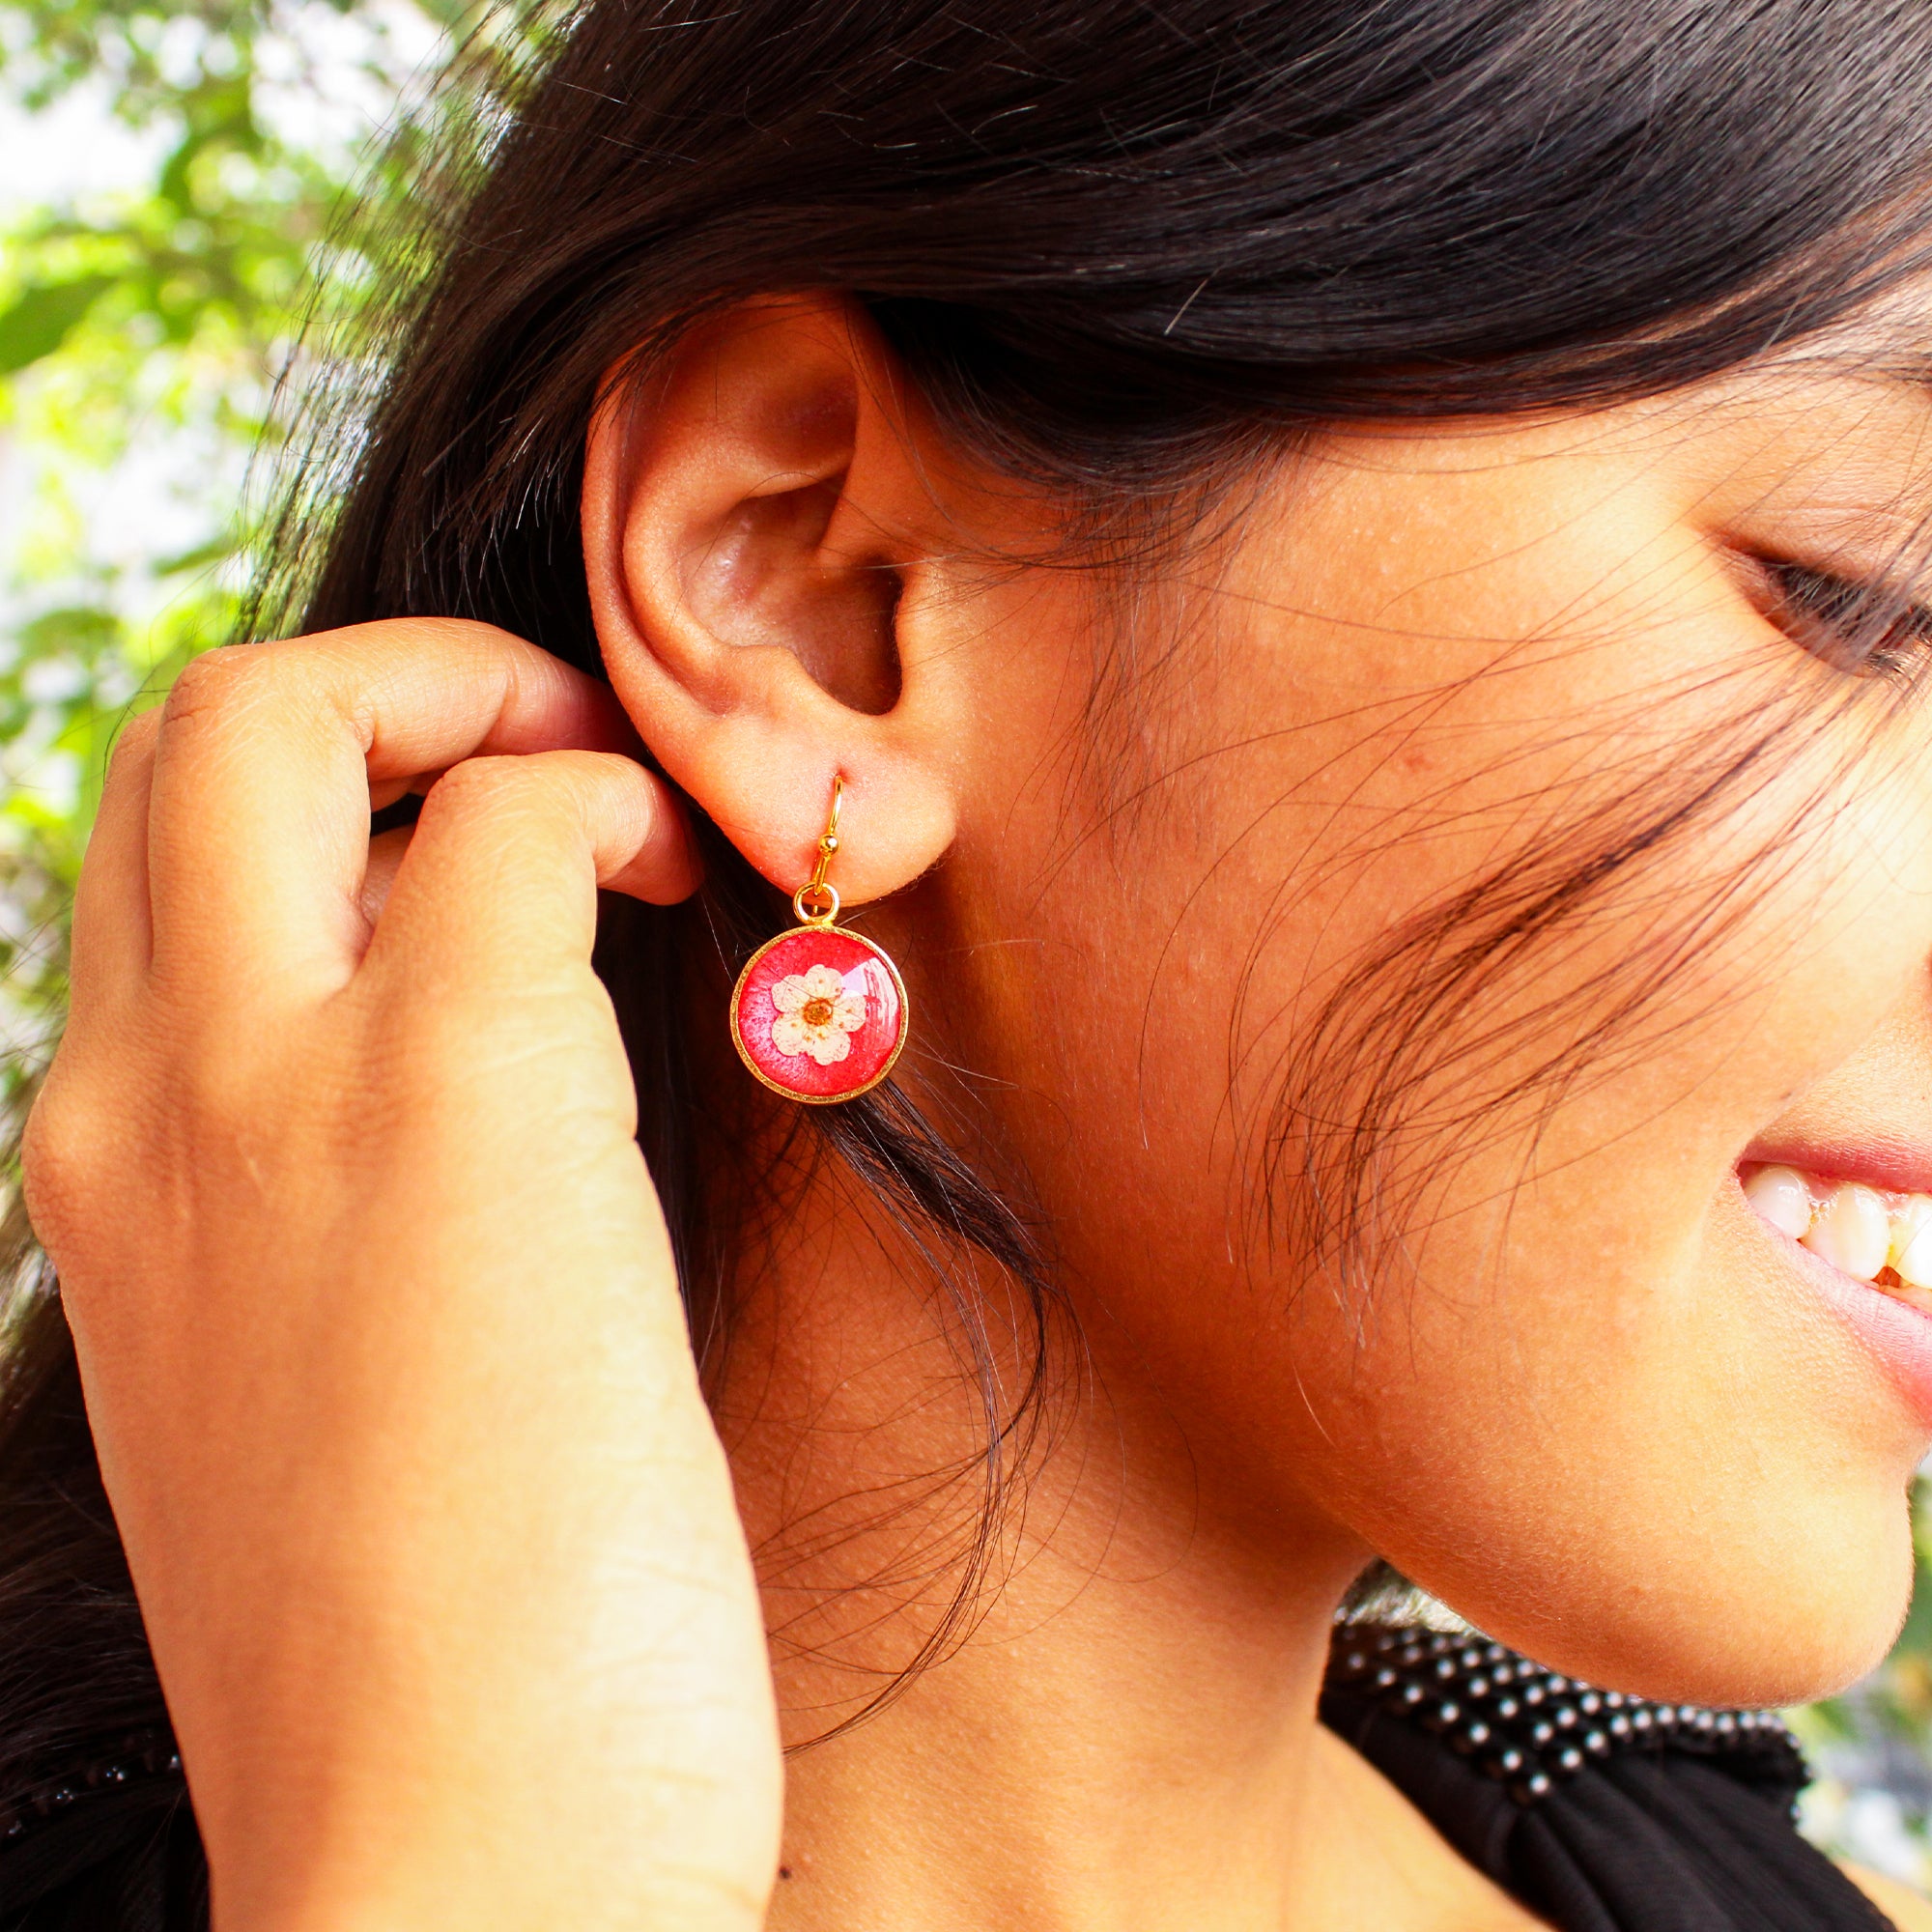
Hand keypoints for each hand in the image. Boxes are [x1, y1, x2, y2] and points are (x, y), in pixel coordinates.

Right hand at [22, 621, 781, 1931]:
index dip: (328, 814)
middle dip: (371, 684)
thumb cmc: (421, 1662)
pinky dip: (606, 801)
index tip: (483, 856)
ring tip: (632, 803)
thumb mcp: (305, 1402)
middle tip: (546, 747)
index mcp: (105, 1179)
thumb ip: (321, 1227)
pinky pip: (514, 822)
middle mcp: (144, 1102)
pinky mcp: (459, 1093)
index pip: (164, 885)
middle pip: (182, 744)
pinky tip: (693, 888)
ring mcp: (275, 1085)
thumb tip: (447, 1100)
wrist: (453, 1864)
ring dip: (483, 701)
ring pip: (277, 716)